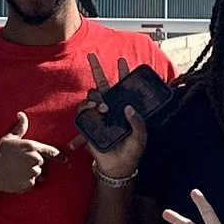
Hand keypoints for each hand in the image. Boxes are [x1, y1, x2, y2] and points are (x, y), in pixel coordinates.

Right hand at [0, 114, 60, 198]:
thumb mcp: (8, 138)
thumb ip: (19, 128)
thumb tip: (22, 114)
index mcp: (31, 146)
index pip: (51, 151)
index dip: (59, 156)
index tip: (66, 161)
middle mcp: (34, 159)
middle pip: (41, 163)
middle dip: (34, 163)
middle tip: (19, 164)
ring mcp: (32, 172)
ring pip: (38, 174)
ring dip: (31, 174)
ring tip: (16, 172)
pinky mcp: (28, 184)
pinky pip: (33, 184)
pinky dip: (26, 183)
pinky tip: (16, 179)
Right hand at [74, 50, 148, 182]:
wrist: (116, 168)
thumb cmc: (131, 153)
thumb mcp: (140, 138)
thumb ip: (138, 123)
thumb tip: (128, 108)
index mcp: (125, 108)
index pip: (123, 86)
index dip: (123, 73)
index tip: (122, 61)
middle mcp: (111, 108)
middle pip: (103, 84)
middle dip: (97, 69)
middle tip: (92, 55)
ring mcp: (99, 114)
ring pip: (92, 95)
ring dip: (95, 97)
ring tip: (103, 108)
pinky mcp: (88, 123)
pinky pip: (82, 110)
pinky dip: (86, 107)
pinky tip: (94, 110)